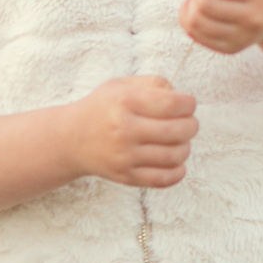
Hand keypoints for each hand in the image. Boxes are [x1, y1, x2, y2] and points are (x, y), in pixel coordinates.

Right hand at [66, 76, 197, 188]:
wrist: (71, 139)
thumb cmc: (102, 108)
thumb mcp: (121, 85)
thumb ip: (153, 83)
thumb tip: (180, 95)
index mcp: (125, 102)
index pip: (172, 104)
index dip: (189, 103)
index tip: (188, 104)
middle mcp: (125, 129)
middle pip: (178, 130)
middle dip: (192, 125)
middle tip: (188, 123)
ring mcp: (125, 156)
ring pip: (174, 156)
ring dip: (186, 147)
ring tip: (180, 141)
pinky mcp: (125, 176)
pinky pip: (163, 179)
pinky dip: (178, 172)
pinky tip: (176, 162)